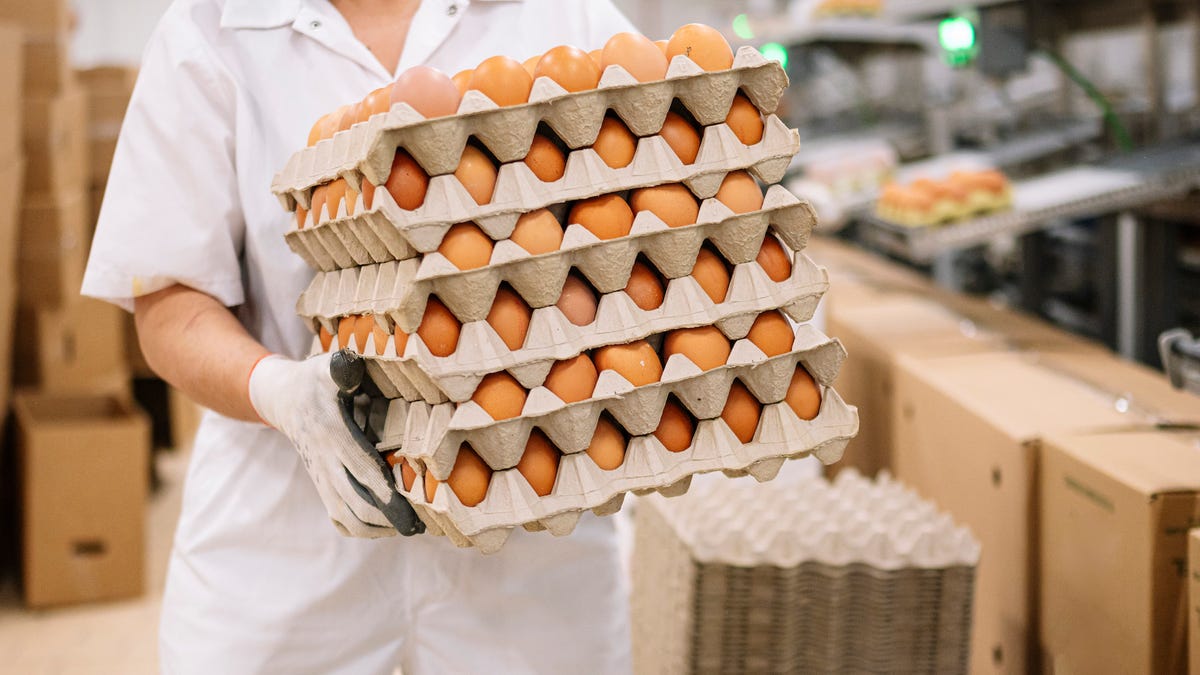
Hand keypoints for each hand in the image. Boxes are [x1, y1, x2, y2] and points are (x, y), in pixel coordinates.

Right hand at [248, 349, 423, 536]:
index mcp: (333, 435)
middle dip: (390, 519)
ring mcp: (321, 477)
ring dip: (377, 528)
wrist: (283, 400)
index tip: (413, 513)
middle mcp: (325, 462)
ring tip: (405, 527)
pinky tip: (383, 525)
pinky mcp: (321, 485)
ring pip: (347, 518)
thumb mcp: (327, 367)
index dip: (389, 496)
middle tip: (420, 526)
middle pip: (357, 504)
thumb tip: (350, 365)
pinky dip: (361, 528)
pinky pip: (339, 518)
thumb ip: (342, 368)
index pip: (364, 472)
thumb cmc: (314, 380)